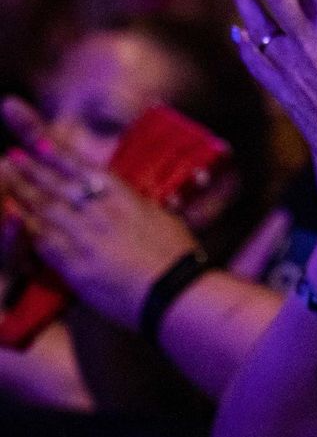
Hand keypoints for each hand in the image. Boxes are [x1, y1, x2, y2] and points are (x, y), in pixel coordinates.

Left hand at [0, 99, 200, 329]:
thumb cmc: (178, 259)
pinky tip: (11, 215)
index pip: (82, 169)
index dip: (56, 153)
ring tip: (4, 175)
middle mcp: (101, 212)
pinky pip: (42, 241)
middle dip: (30, 169)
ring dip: (20, 191)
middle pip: (56, 185)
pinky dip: (23, 226)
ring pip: (44, 208)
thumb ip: (138, 206)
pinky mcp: (76, 265)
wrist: (177, 293)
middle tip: (8, 158)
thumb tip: (128, 198)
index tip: (37, 143)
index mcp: (125, 198)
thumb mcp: (163, 219)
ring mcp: (86, 237)